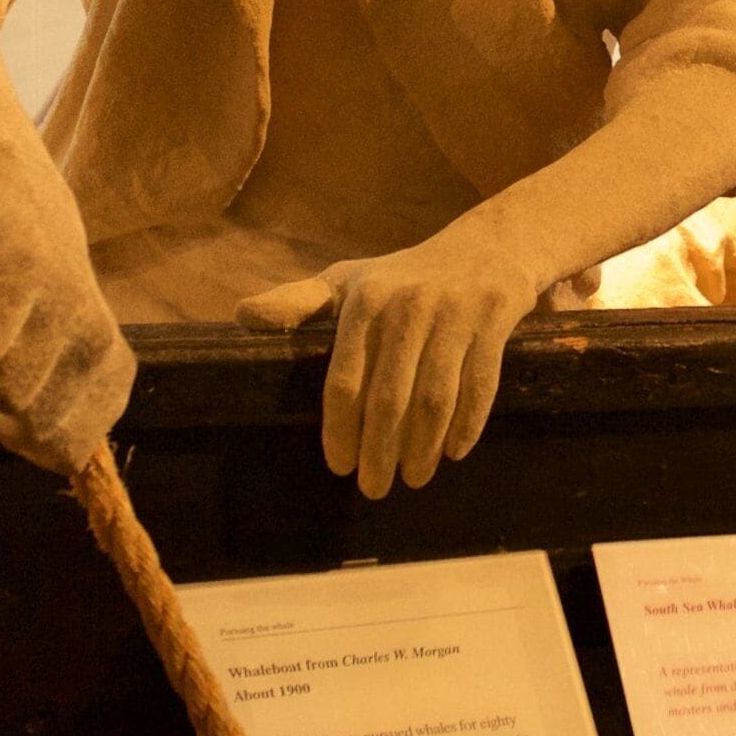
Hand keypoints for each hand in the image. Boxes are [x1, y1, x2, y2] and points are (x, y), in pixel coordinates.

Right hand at [0, 187, 137, 471]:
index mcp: (111, 370)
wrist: (20, 206)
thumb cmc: (29, 301)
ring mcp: (62, 303)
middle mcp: (96, 339)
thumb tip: (44, 451)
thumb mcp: (50, 366)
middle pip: (29, 424)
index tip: (6, 416)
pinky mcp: (21, 269)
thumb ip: (48, 419)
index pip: (66, 453)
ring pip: (2, 387)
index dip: (23, 445)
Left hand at [240, 216, 543, 496]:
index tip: (340, 466)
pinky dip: (467, 426)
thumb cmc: (404, 276)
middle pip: (388, 399)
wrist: (488, 246)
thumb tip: (242, 316)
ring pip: (434, 400)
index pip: (345, 380)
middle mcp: (407, 306)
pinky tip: (454, 453)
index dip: (340, 430)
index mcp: (365, 300)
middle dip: (380, 452)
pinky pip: (479, 386)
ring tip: (414, 478)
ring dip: (422, 448)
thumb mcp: (350, 281)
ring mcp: (454, 314)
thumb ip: (298, 302)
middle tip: (374, 489)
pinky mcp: (493, 321)